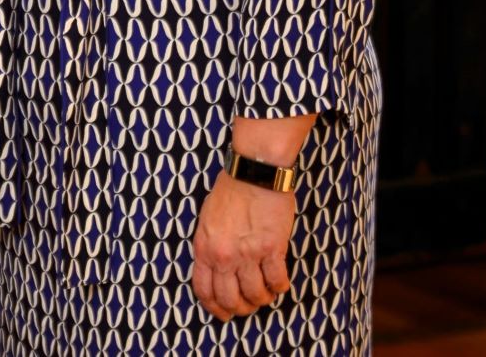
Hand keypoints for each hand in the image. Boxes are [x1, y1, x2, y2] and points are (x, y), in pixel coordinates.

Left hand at [190, 172, 294, 320]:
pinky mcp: (272, 249)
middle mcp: (223, 256)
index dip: (215, 308)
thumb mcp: (206, 221)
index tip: (224, 314)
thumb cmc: (230, 191)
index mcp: (204, 248)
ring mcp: (248, 254)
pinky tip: (280, 282)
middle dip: (241, 309)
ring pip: (255, 294)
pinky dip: (280, 287)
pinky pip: (276, 281)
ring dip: (262, 298)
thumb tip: (216, 270)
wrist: (253, 172)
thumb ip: (209, 247)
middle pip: (230, 299)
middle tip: (249, 305)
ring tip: (266, 292)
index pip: (204, 290)